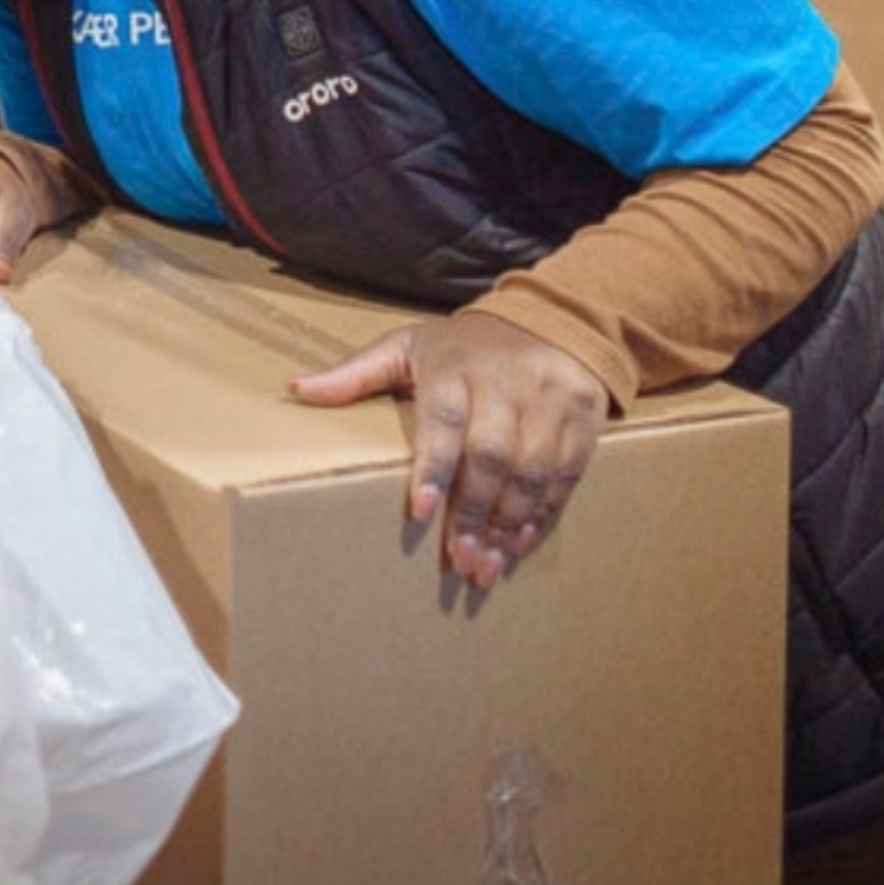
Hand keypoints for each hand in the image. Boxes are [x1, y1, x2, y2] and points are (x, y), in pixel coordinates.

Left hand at [290, 310, 608, 594]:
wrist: (553, 317)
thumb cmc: (463, 346)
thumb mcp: (407, 345)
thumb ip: (358, 372)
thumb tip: (298, 390)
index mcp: (456, 367)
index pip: (445, 421)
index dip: (434, 468)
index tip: (420, 511)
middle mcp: (507, 383)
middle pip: (492, 455)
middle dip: (474, 513)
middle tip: (459, 560)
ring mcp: (551, 399)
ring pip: (533, 470)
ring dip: (510, 524)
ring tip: (487, 567)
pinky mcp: (585, 416)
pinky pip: (568, 472)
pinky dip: (545, 512)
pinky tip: (521, 544)